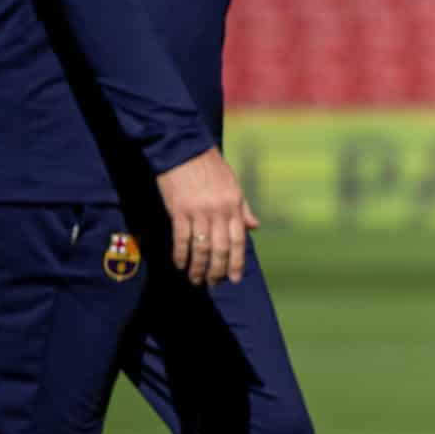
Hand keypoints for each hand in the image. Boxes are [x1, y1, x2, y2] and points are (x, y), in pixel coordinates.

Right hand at [155, 147, 260, 285]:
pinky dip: (181, 255)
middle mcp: (219, 211)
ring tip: (195, 280)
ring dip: (198, 267)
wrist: (184, 149)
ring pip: (201, 248)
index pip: (239, 240)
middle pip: (221, 249)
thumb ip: (243, 209)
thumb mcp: (233, 185)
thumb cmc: (211, 167)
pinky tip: (180, 265)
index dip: (237, 263)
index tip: (233, 279)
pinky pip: (181, 239)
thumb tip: (255, 227)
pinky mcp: (179, 210)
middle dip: (217, 270)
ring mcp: (199, 211)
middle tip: (213, 283)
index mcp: (234, 205)